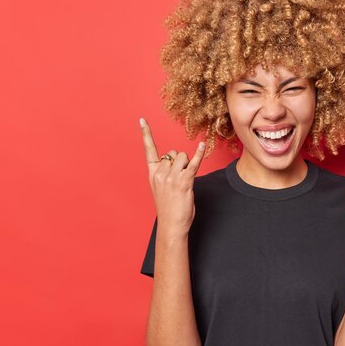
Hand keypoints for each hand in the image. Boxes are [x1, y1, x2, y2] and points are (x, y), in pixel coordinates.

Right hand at [140, 117, 205, 238]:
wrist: (171, 225)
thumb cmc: (169, 208)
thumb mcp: (162, 188)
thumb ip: (166, 173)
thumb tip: (179, 161)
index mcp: (153, 174)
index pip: (148, 150)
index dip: (146, 134)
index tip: (142, 120)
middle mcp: (160, 173)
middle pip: (174, 153)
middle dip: (181, 161)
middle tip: (181, 179)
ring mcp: (171, 177)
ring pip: (184, 157)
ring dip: (189, 165)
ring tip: (186, 181)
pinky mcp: (184, 182)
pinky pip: (193, 164)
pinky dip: (199, 155)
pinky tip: (203, 145)